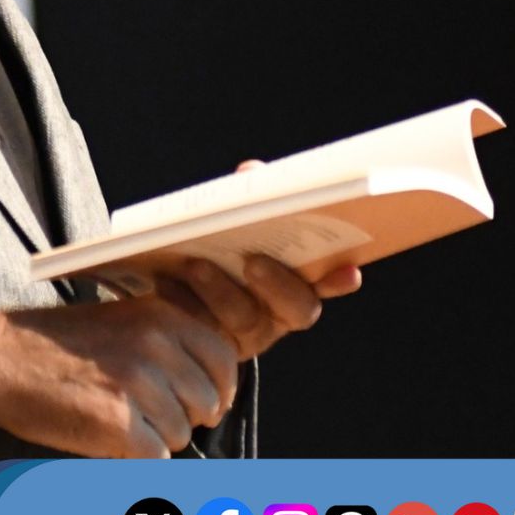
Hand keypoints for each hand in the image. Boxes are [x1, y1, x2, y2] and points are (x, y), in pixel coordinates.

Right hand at [0, 295, 239, 457]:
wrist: (1, 359)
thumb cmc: (60, 347)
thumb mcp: (124, 323)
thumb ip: (170, 346)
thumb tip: (213, 390)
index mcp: (163, 316)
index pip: (224, 359)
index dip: (218, 389)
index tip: (202, 404)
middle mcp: (157, 344)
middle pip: (207, 402)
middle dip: (185, 418)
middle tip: (149, 417)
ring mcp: (139, 382)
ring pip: (181, 433)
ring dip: (156, 438)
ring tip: (118, 421)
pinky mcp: (119, 422)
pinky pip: (155, 457)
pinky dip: (135, 457)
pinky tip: (107, 437)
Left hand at [154, 158, 364, 359]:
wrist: (171, 290)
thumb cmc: (219, 247)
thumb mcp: (237, 221)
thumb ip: (250, 196)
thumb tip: (250, 171)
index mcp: (298, 282)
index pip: (328, 283)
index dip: (339, 281)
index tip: (349, 271)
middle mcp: (279, 314)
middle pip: (298, 309)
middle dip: (279, 284)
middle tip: (254, 262)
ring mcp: (245, 333)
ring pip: (243, 319)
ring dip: (221, 290)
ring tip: (196, 264)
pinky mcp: (206, 342)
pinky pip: (198, 329)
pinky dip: (182, 302)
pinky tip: (165, 284)